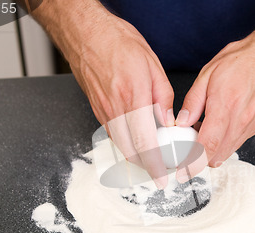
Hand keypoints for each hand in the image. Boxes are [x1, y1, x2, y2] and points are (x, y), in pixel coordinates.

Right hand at [60, 9, 174, 187]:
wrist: (86, 33)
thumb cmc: (117, 43)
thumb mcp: (152, 66)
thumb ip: (162, 98)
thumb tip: (168, 122)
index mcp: (132, 98)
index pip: (144, 142)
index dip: (154, 165)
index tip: (162, 178)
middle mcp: (114, 109)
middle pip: (129, 151)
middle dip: (146, 167)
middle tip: (161, 171)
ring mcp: (103, 111)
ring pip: (120, 145)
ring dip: (137, 156)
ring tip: (153, 158)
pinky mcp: (97, 110)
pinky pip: (113, 134)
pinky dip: (127, 143)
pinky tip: (138, 140)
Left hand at [175, 34, 254, 181]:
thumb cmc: (244, 60)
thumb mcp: (209, 73)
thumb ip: (194, 101)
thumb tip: (181, 122)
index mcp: (225, 106)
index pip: (207, 146)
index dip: (193, 163)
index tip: (183, 171)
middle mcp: (240, 120)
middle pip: (217, 155)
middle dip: (200, 158)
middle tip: (188, 146)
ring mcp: (251, 125)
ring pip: (227, 151)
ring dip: (213, 150)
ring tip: (204, 131)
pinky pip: (237, 142)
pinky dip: (225, 141)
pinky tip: (219, 126)